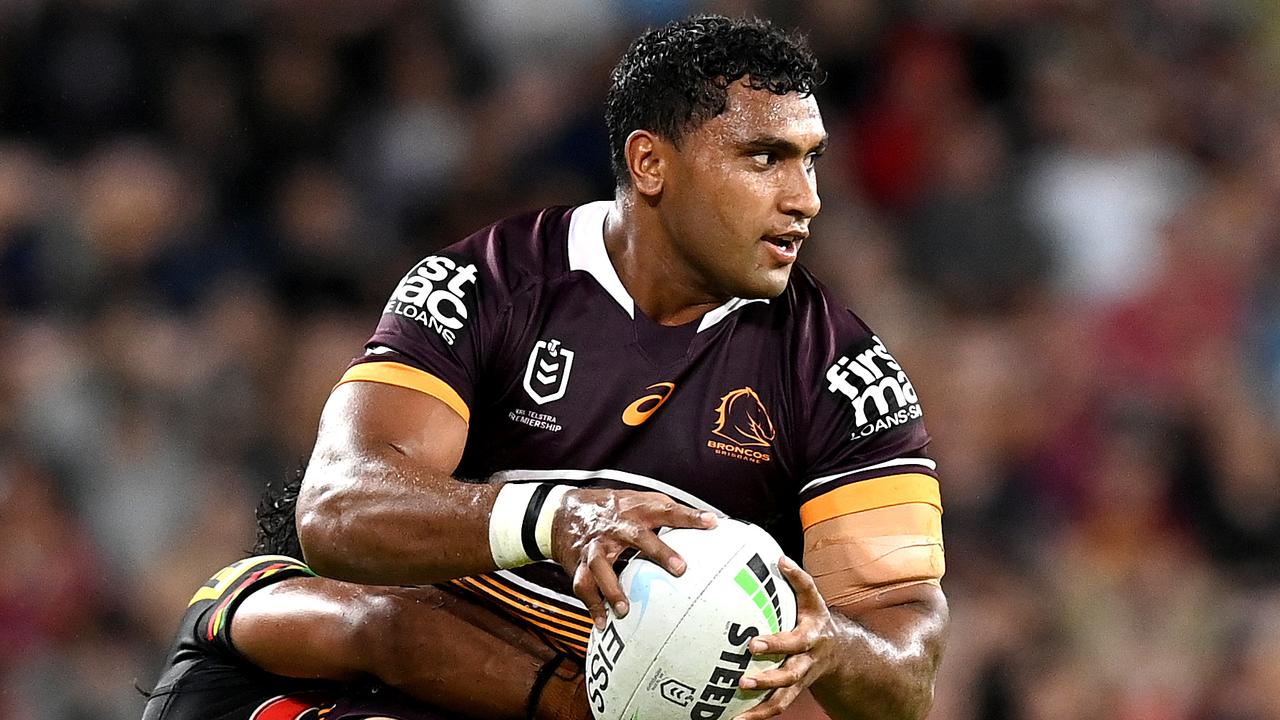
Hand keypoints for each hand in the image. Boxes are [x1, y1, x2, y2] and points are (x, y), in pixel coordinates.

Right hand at [550, 488, 717, 628]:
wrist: (561, 512)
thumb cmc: (610, 509)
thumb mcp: (635, 501)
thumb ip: (665, 511)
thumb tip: (706, 521)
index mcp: (634, 510)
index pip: (666, 509)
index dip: (689, 516)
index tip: (712, 523)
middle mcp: (614, 527)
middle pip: (637, 537)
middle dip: (658, 552)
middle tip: (680, 569)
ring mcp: (595, 547)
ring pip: (600, 567)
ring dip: (612, 589)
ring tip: (625, 610)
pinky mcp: (578, 564)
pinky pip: (583, 586)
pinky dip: (592, 605)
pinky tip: (602, 622)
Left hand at [734, 557, 836, 719]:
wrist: (837, 649)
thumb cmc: (814, 618)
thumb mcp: (811, 598)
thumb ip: (798, 580)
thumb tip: (779, 559)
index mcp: (811, 635)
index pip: (796, 640)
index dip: (777, 643)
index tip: (753, 643)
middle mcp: (807, 660)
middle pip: (790, 673)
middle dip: (767, 677)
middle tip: (742, 679)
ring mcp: (800, 678)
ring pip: (784, 695)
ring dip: (761, 701)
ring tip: (739, 705)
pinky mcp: (792, 691)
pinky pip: (777, 706)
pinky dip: (758, 715)